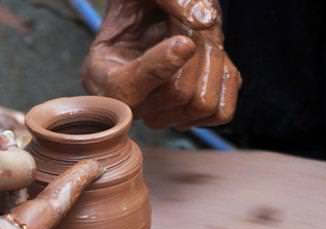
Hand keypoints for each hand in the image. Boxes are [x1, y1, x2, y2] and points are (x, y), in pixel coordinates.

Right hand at [81, 0, 240, 129]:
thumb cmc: (137, 4)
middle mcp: (128, 105)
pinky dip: (225, 80)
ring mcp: (159, 117)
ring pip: (203, 104)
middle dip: (198, 49)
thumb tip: (205, 22)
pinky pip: (221, 112)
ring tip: (200, 37)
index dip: (160, 66)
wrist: (147, 17)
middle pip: (178, 93)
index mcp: (100, 75)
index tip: (184, 43)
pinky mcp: (187, 119)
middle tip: (192, 20)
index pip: (128, 89)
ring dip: (214, 61)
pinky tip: (211, 58)